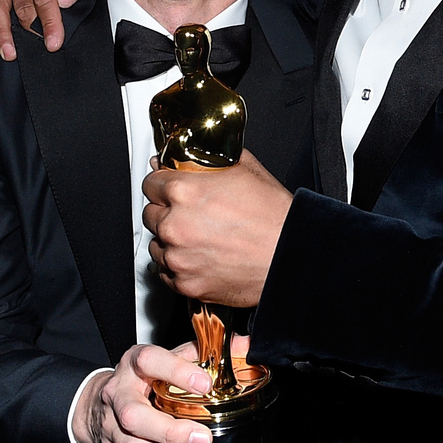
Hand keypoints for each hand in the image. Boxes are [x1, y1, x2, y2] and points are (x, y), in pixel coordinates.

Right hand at [73, 343, 222, 442]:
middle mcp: (119, 396)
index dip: (176, 372)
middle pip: (134, 416)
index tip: (206, 384)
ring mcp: (111, 428)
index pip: (150, 361)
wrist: (99, 402)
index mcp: (134, 365)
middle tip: (204, 439)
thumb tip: (244, 345)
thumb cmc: (142, 379)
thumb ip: (205, 351)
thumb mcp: (169, 357)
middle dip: (171, 432)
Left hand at [142, 148, 292, 306]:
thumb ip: (208, 160)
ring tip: (200, 238)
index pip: (150, 182)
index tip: (171, 189)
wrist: (291, 256)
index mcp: (184, 192)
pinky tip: (201, 257)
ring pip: (156, 245)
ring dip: (171, 241)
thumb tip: (187, 159)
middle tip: (193, 215)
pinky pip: (167, 273)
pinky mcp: (185, 284)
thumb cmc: (274, 217)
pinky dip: (180, 266)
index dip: (163, 183)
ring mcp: (178, 257)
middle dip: (167, 212)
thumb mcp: (244, 169)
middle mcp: (175, 225)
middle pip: (150, 214)